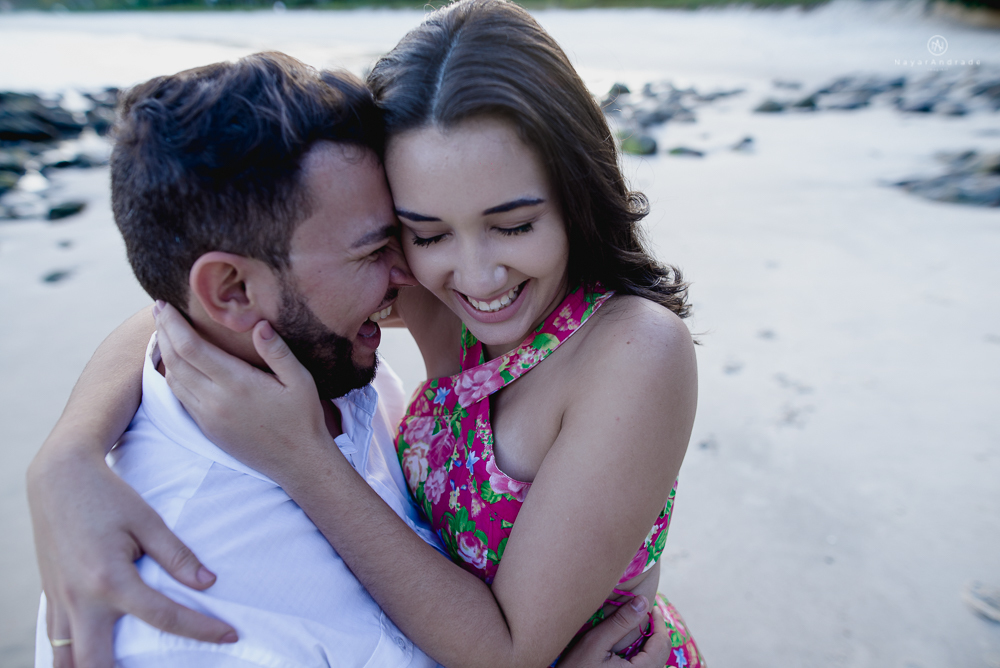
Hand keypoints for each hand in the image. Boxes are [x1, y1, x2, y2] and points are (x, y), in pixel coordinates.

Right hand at [27, 448, 236, 667]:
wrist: (59, 478)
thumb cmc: (108, 496)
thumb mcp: (148, 520)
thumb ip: (177, 556)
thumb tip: (208, 584)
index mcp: (111, 579)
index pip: (165, 617)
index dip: (202, 629)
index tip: (230, 635)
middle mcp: (81, 599)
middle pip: (99, 663)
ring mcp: (60, 602)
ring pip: (66, 663)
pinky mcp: (50, 598)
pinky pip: (54, 642)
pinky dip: (70, 659)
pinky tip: (90, 660)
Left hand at [154, 303, 335, 487]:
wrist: (298, 462)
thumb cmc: (303, 418)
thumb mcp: (300, 380)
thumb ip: (278, 351)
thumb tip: (259, 324)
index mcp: (237, 384)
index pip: (191, 347)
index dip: (173, 324)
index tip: (165, 305)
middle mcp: (215, 401)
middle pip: (174, 360)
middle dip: (163, 332)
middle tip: (159, 310)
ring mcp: (207, 417)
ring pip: (173, 379)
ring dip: (164, 352)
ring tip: (164, 331)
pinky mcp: (206, 428)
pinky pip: (180, 396)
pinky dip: (172, 374)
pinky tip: (176, 362)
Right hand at [560, 596, 671, 667]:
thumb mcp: (595, 643)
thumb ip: (620, 623)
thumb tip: (643, 601)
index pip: (661, 643)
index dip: (658, 621)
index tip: (648, 604)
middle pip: (661, 651)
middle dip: (655, 630)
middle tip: (642, 612)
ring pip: (655, 660)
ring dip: (648, 641)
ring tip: (634, 625)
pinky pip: (645, 667)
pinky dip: (641, 652)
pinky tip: (627, 644)